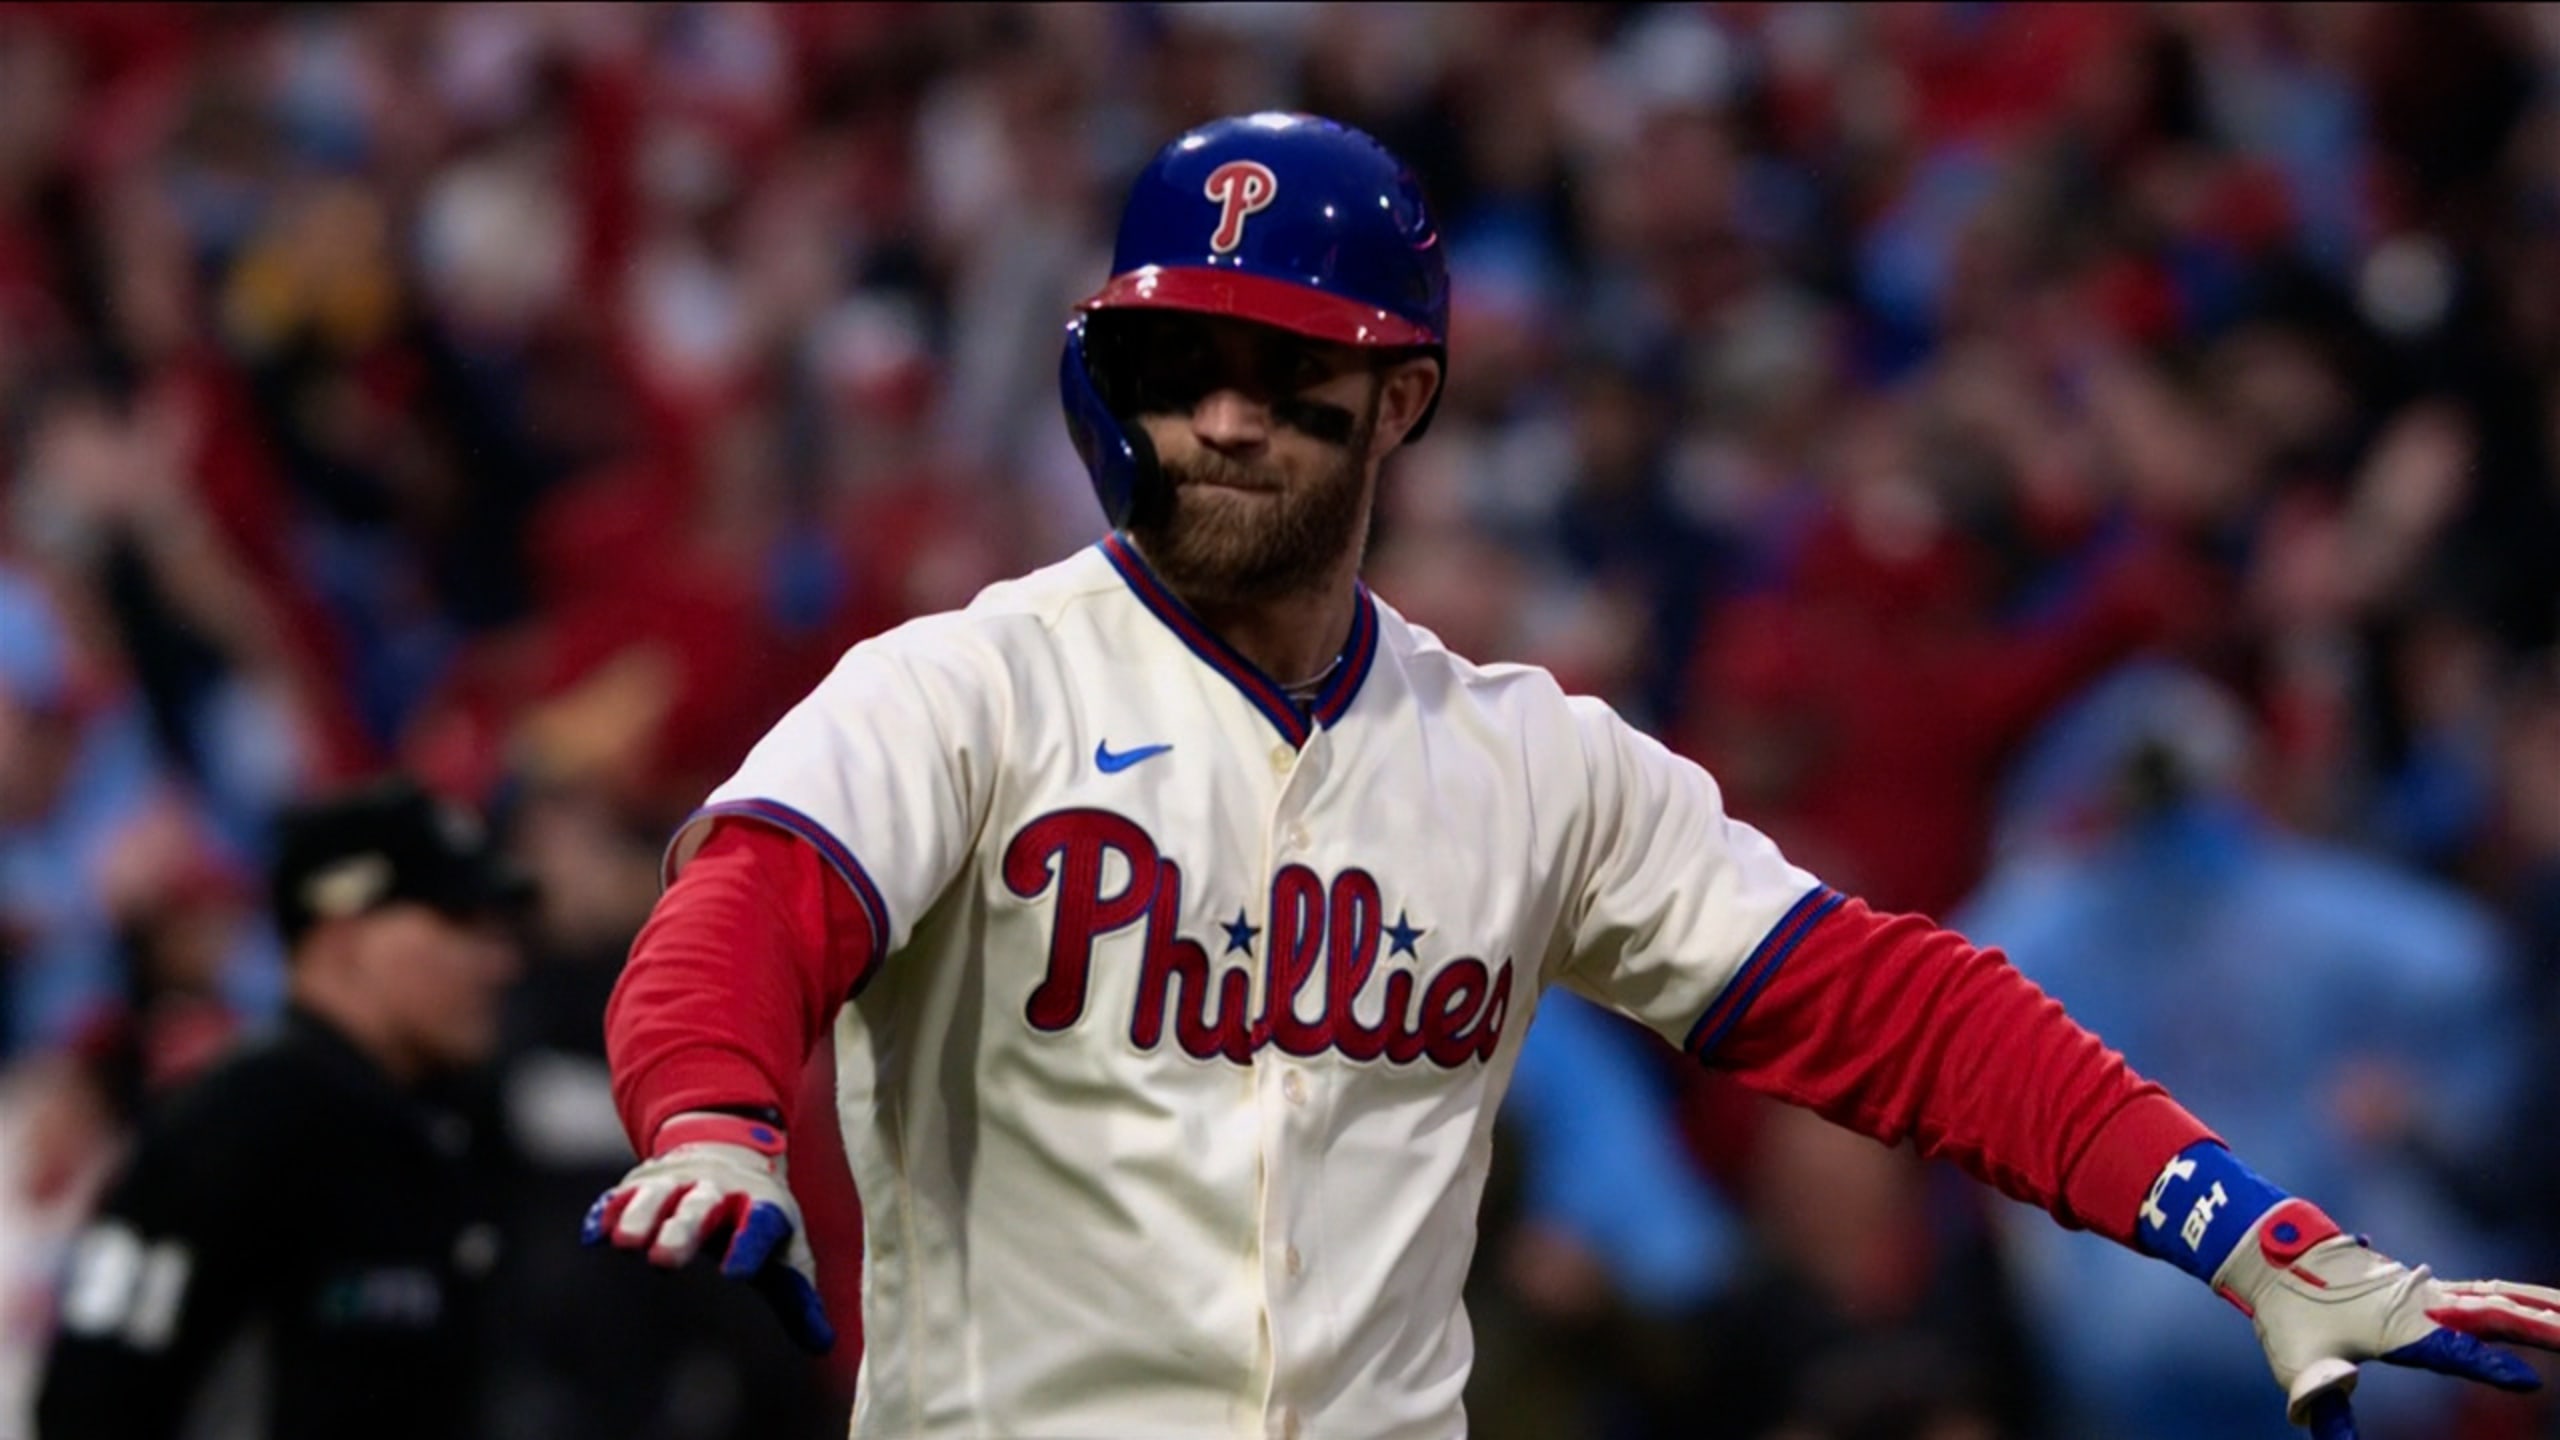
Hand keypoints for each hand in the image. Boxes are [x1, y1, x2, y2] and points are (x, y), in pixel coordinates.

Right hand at [581, 1111, 835, 1353]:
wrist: (732, 1148)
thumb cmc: (760, 1218)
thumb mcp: (786, 1249)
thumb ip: (799, 1297)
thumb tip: (823, 1344)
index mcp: (761, 1205)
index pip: (759, 1224)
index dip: (748, 1245)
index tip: (736, 1272)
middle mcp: (717, 1191)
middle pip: (700, 1208)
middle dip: (682, 1230)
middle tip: (663, 1259)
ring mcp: (677, 1183)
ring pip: (658, 1196)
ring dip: (641, 1216)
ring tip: (624, 1243)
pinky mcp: (643, 1183)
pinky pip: (621, 1195)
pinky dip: (608, 1212)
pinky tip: (594, 1236)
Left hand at [2212, 1198, 2557, 1434]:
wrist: (2276, 1254)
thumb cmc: (2288, 1314)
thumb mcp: (2296, 1367)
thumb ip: (2323, 1406)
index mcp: (2396, 1326)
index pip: (2451, 1351)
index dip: (2487, 1366)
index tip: (2528, 1383)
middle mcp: (2421, 1305)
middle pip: (2494, 1317)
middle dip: (2542, 1330)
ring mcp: (2429, 1293)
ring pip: (2500, 1300)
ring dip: (2542, 1309)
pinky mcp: (2431, 1291)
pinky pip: (2490, 1294)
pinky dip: (2524, 1299)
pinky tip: (2549, 1304)